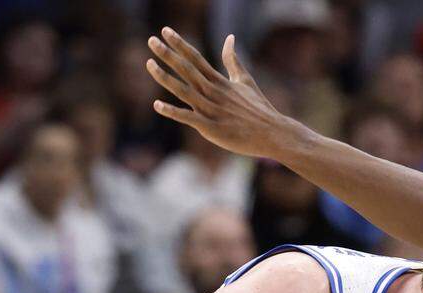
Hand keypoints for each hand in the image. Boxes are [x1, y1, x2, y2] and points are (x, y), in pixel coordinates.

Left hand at [147, 28, 290, 158]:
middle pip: (187, 70)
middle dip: (168, 54)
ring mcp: (212, 110)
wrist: (273, 133)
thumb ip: (233, 60)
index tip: (165, 30)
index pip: (196, 58)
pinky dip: (173, 112)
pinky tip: (157, 105)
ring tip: (149, 64)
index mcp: (219, 81)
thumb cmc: (259, 108)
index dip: (179, 44)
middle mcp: (214, 92)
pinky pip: (189, 118)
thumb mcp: (245, 80)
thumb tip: (230, 37)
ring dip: (165, 77)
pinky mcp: (212, 128)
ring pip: (184, 91)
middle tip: (151, 40)